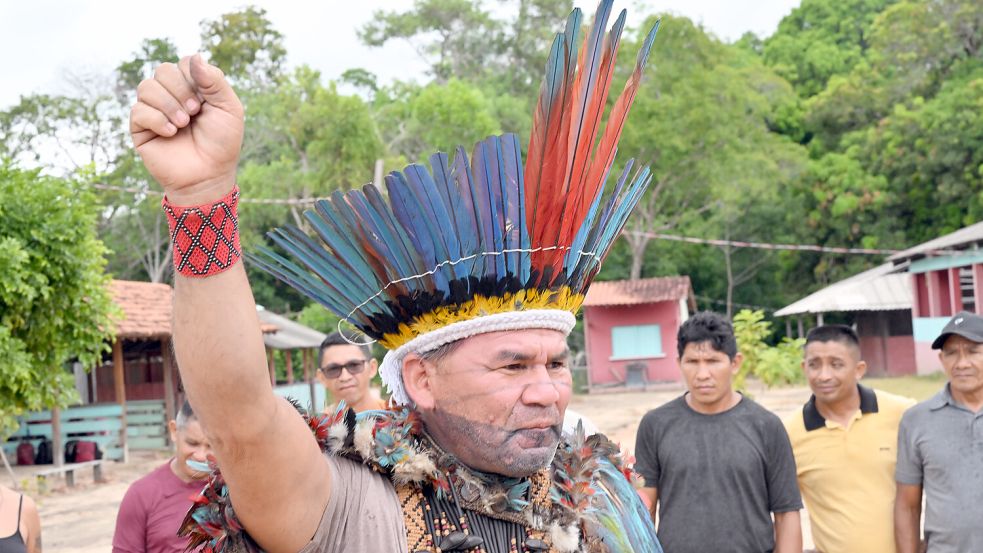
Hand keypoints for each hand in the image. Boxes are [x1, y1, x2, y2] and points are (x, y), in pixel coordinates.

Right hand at [130, 54, 243, 204]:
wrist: (208, 175)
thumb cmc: (222, 143)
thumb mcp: (229, 108)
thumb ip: (214, 80)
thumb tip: (195, 57)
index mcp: (194, 87)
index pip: (185, 62)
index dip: (194, 77)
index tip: (205, 100)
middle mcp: (172, 95)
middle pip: (163, 70)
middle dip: (181, 90)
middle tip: (194, 112)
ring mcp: (154, 109)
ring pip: (146, 86)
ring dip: (168, 105)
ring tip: (183, 125)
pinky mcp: (140, 126)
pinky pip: (138, 110)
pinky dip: (157, 120)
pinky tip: (171, 133)